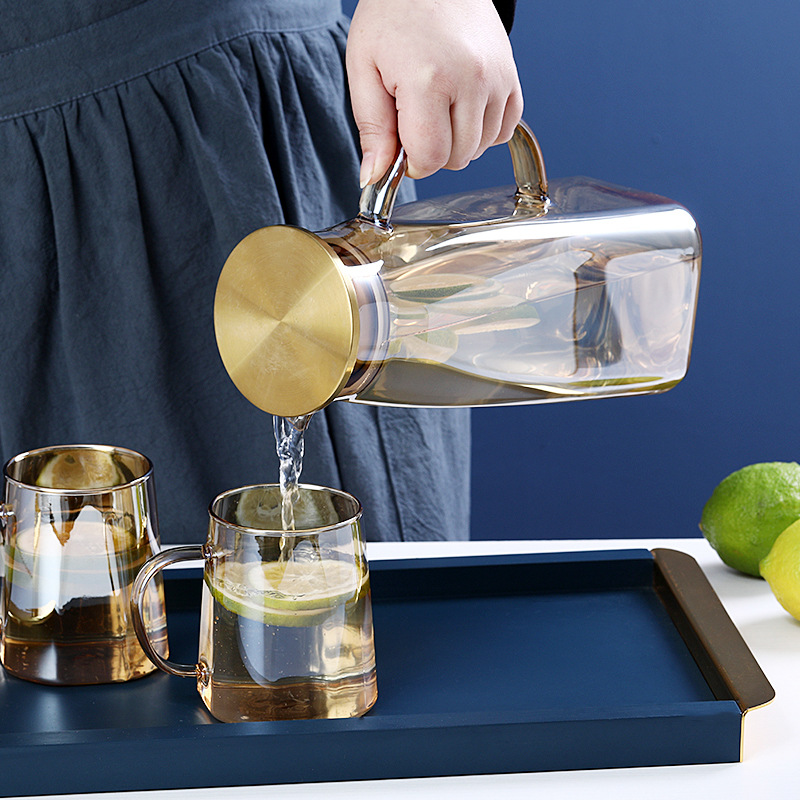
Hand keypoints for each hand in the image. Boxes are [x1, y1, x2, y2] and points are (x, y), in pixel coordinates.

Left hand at [346, 0, 523, 186]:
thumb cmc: (394, 14)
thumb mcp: (364, 69)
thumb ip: (372, 130)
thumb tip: (376, 178)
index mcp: (429, 80)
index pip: (429, 158)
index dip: (411, 163)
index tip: (401, 145)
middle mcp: (471, 80)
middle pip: (457, 158)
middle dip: (433, 151)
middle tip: (416, 118)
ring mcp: (497, 79)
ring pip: (480, 149)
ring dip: (457, 141)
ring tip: (438, 107)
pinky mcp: (512, 78)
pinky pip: (503, 132)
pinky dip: (482, 131)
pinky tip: (461, 108)